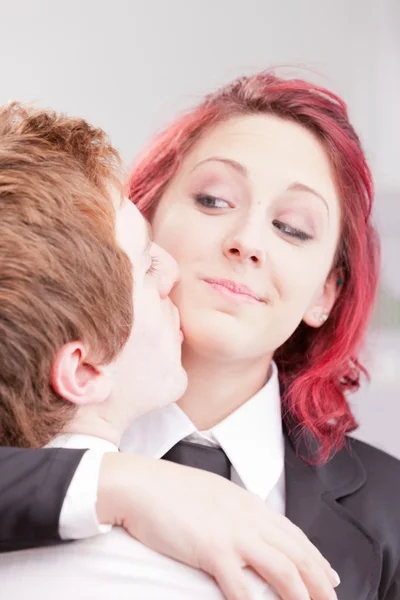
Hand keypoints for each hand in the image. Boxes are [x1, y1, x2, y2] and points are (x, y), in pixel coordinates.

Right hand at [97, 452, 339, 599]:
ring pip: (283, 570)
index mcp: (249, 504)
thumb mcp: (213, 493)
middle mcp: (249, 517)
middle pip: (297, 553)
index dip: (316, 558)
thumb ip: (235, 510)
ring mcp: (233, 533)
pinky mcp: (213, 549)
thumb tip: (247, 528)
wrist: (141, 483)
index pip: (294, 534)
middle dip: (320, 582)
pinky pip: (242, 586)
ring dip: (301, 596)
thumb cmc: (170, 490)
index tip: (329, 576)